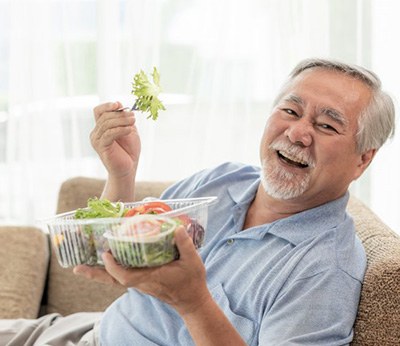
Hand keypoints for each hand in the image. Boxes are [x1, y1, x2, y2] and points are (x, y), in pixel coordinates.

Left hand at [75, 227, 210, 315]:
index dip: (113, 267)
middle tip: (77, 268)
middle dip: (95, 274)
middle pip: (113, 281)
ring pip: (115, 280)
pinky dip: (111, 271)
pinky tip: (108, 263)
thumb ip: (185, 244)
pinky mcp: (143, 282)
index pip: (126, 277)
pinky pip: (122, 277)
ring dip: (99, 273)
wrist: (191, 300)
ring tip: (83, 266)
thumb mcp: (192, 261)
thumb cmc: (191, 282)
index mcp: (151, 277)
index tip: (106, 254)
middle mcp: (142, 282)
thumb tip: (177, 228)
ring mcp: (141, 283)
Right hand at [90, 101, 140, 179]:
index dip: (107, 106)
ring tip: (133, 121)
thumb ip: (124, 120)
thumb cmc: (129, 151)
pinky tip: (130, 130)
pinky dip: (120, 129)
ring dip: (122, 120)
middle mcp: (96, 133)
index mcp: (102, 127)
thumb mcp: (129, 131)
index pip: (98, 111)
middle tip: (133, 116)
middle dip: (119, 114)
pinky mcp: (101, 147)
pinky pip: (109, 134)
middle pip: (104, 116)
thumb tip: (121, 106)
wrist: (128, 169)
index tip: (119, 105)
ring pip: (106, 123)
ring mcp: (97, 140)